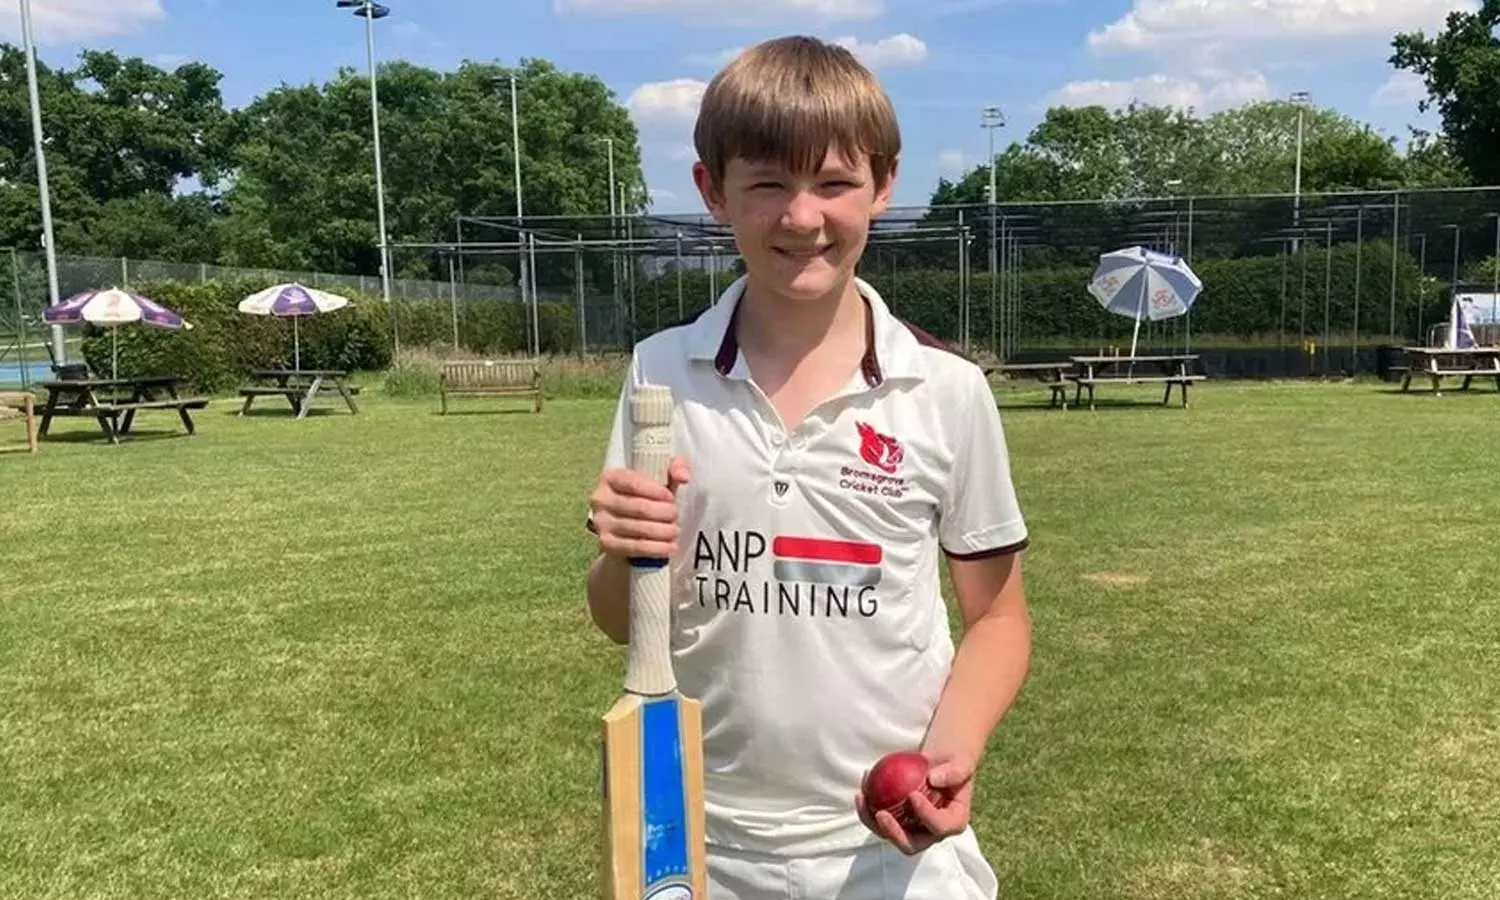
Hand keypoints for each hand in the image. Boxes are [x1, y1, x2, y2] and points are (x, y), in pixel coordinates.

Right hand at [589, 457, 691, 560]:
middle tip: (676, 516)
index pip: (633, 483)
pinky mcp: (606, 543)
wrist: (629, 524)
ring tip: (675, 531)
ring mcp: (601, 523)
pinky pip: (635, 547)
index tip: (671, 497)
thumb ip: (675, 468)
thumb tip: (683, 476)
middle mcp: (600, 499)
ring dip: (663, 531)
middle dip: (663, 513)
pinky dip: (656, 548)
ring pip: (639, 528)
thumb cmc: (647, 495)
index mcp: (610, 478)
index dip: (655, 491)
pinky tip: (669, 547)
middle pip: (638, 507)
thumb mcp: (660, 476)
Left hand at [855, 751, 975, 855]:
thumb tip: (932, 779)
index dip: (926, 815)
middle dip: (894, 834)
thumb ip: (953, 772)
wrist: (939, 763)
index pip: (940, 826)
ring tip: (863, 796)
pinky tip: (861, 788)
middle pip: (912, 844)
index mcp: (954, 822)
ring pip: (889, 835)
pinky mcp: (897, 822)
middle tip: (881, 814)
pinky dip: (867, 808)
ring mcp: (913, 830)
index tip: (913, 794)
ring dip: (872, 821)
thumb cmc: (953, 762)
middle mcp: (933, 833)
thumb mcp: (960, 762)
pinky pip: (879, 821)